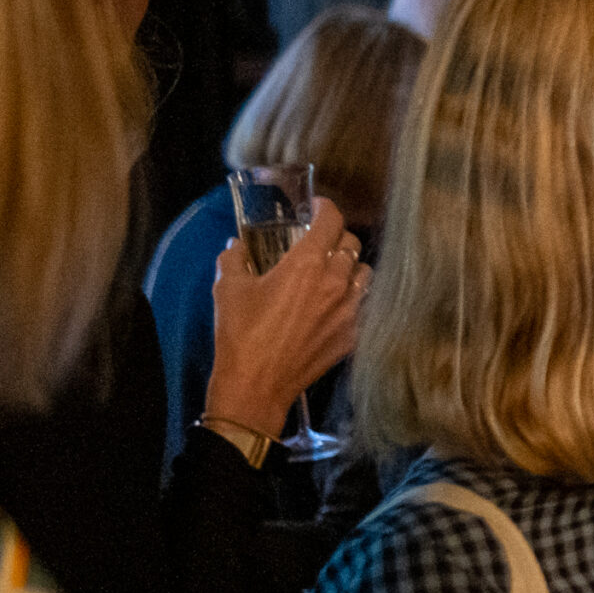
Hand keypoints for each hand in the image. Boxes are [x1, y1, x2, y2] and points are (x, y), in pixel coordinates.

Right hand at [205, 198, 367, 432]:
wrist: (256, 384)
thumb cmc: (240, 335)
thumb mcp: (228, 289)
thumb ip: (234, 258)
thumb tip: (237, 246)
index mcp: (306, 264)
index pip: (332, 220)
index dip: (326, 208)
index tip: (316, 208)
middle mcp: (335, 282)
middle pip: (352, 244)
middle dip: (337, 237)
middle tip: (320, 241)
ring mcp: (349, 310)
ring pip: (366, 273)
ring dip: (352, 267)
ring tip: (333, 271)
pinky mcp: (353, 335)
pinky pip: (365, 306)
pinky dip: (354, 298)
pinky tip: (337, 303)